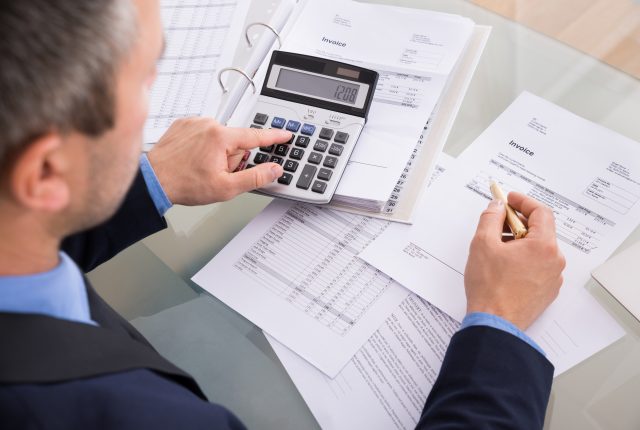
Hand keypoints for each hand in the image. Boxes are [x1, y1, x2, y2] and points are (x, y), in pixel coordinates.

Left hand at [147, 118, 290, 204]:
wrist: (154, 180)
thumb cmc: (185, 184)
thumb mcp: (226, 187)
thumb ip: (255, 177)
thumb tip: (274, 169)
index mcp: (221, 137)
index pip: (256, 136)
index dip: (274, 137)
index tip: (286, 134)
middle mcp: (208, 124)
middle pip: (236, 141)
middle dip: (233, 157)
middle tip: (219, 173)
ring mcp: (195, 122)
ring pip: (220, 138)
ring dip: (218, 152)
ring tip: (202, 167)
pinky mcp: (183, 124)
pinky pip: (204, 133)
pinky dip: (203, 145)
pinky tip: (194, 159)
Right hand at [464, 192, 565, 330]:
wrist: (495, 323)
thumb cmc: (490, 287)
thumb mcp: (482, 244)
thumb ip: (490, 218)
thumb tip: (496, 207)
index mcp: (543, 246)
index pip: (540, 212)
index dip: (523, 202)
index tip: (509, 200)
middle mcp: (554, 261)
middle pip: (540, 230)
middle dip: (518, 223)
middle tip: (497, 223)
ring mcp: (552, 278)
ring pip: (538, 249)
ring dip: (520, 242)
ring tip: (497, 249)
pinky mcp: (546, 291)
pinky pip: (538, 266)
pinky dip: (523, 259)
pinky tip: (504, 266)